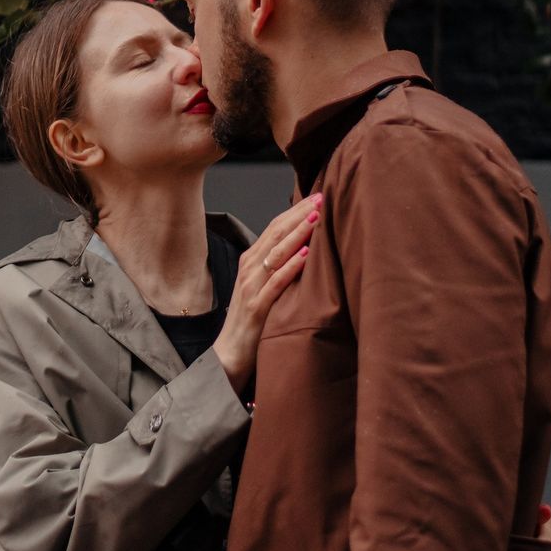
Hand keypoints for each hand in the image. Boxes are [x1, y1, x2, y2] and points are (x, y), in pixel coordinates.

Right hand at [213, 194, 320, 389]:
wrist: (229, 355)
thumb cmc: (252, 321)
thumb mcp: (263, 288)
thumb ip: (277, 267)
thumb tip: (303, 247)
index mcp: (251, 261)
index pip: (274, 227)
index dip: (294, 209)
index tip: (317, 194)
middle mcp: (249, 269)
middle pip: (276, 233)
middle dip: (299, 214)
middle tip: (321, 196)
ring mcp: (251, 287)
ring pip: (276, 253)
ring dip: (297, 233)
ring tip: (316, 217)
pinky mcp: (257, 307)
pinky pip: (276, 283)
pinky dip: (291, 267)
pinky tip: (305, 255)